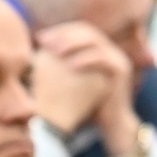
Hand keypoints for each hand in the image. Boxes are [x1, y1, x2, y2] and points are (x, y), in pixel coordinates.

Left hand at [36, 22, 136, 150]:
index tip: (39, 37)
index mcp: (99, 50)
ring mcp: (118, 59)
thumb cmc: (88, 106)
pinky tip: (70, 65)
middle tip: (45, 41)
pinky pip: (103, 59)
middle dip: (64, 34)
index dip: (60, 31)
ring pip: (95, 42)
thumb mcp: (72, 84)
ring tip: (55, 50)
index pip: (79, 30)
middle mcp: (110, 51)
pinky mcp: (121, 71)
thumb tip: (35, 59)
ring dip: (74, 44)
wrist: (112, 125)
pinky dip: (86, 60)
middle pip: (87, 31)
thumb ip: (60, 69)